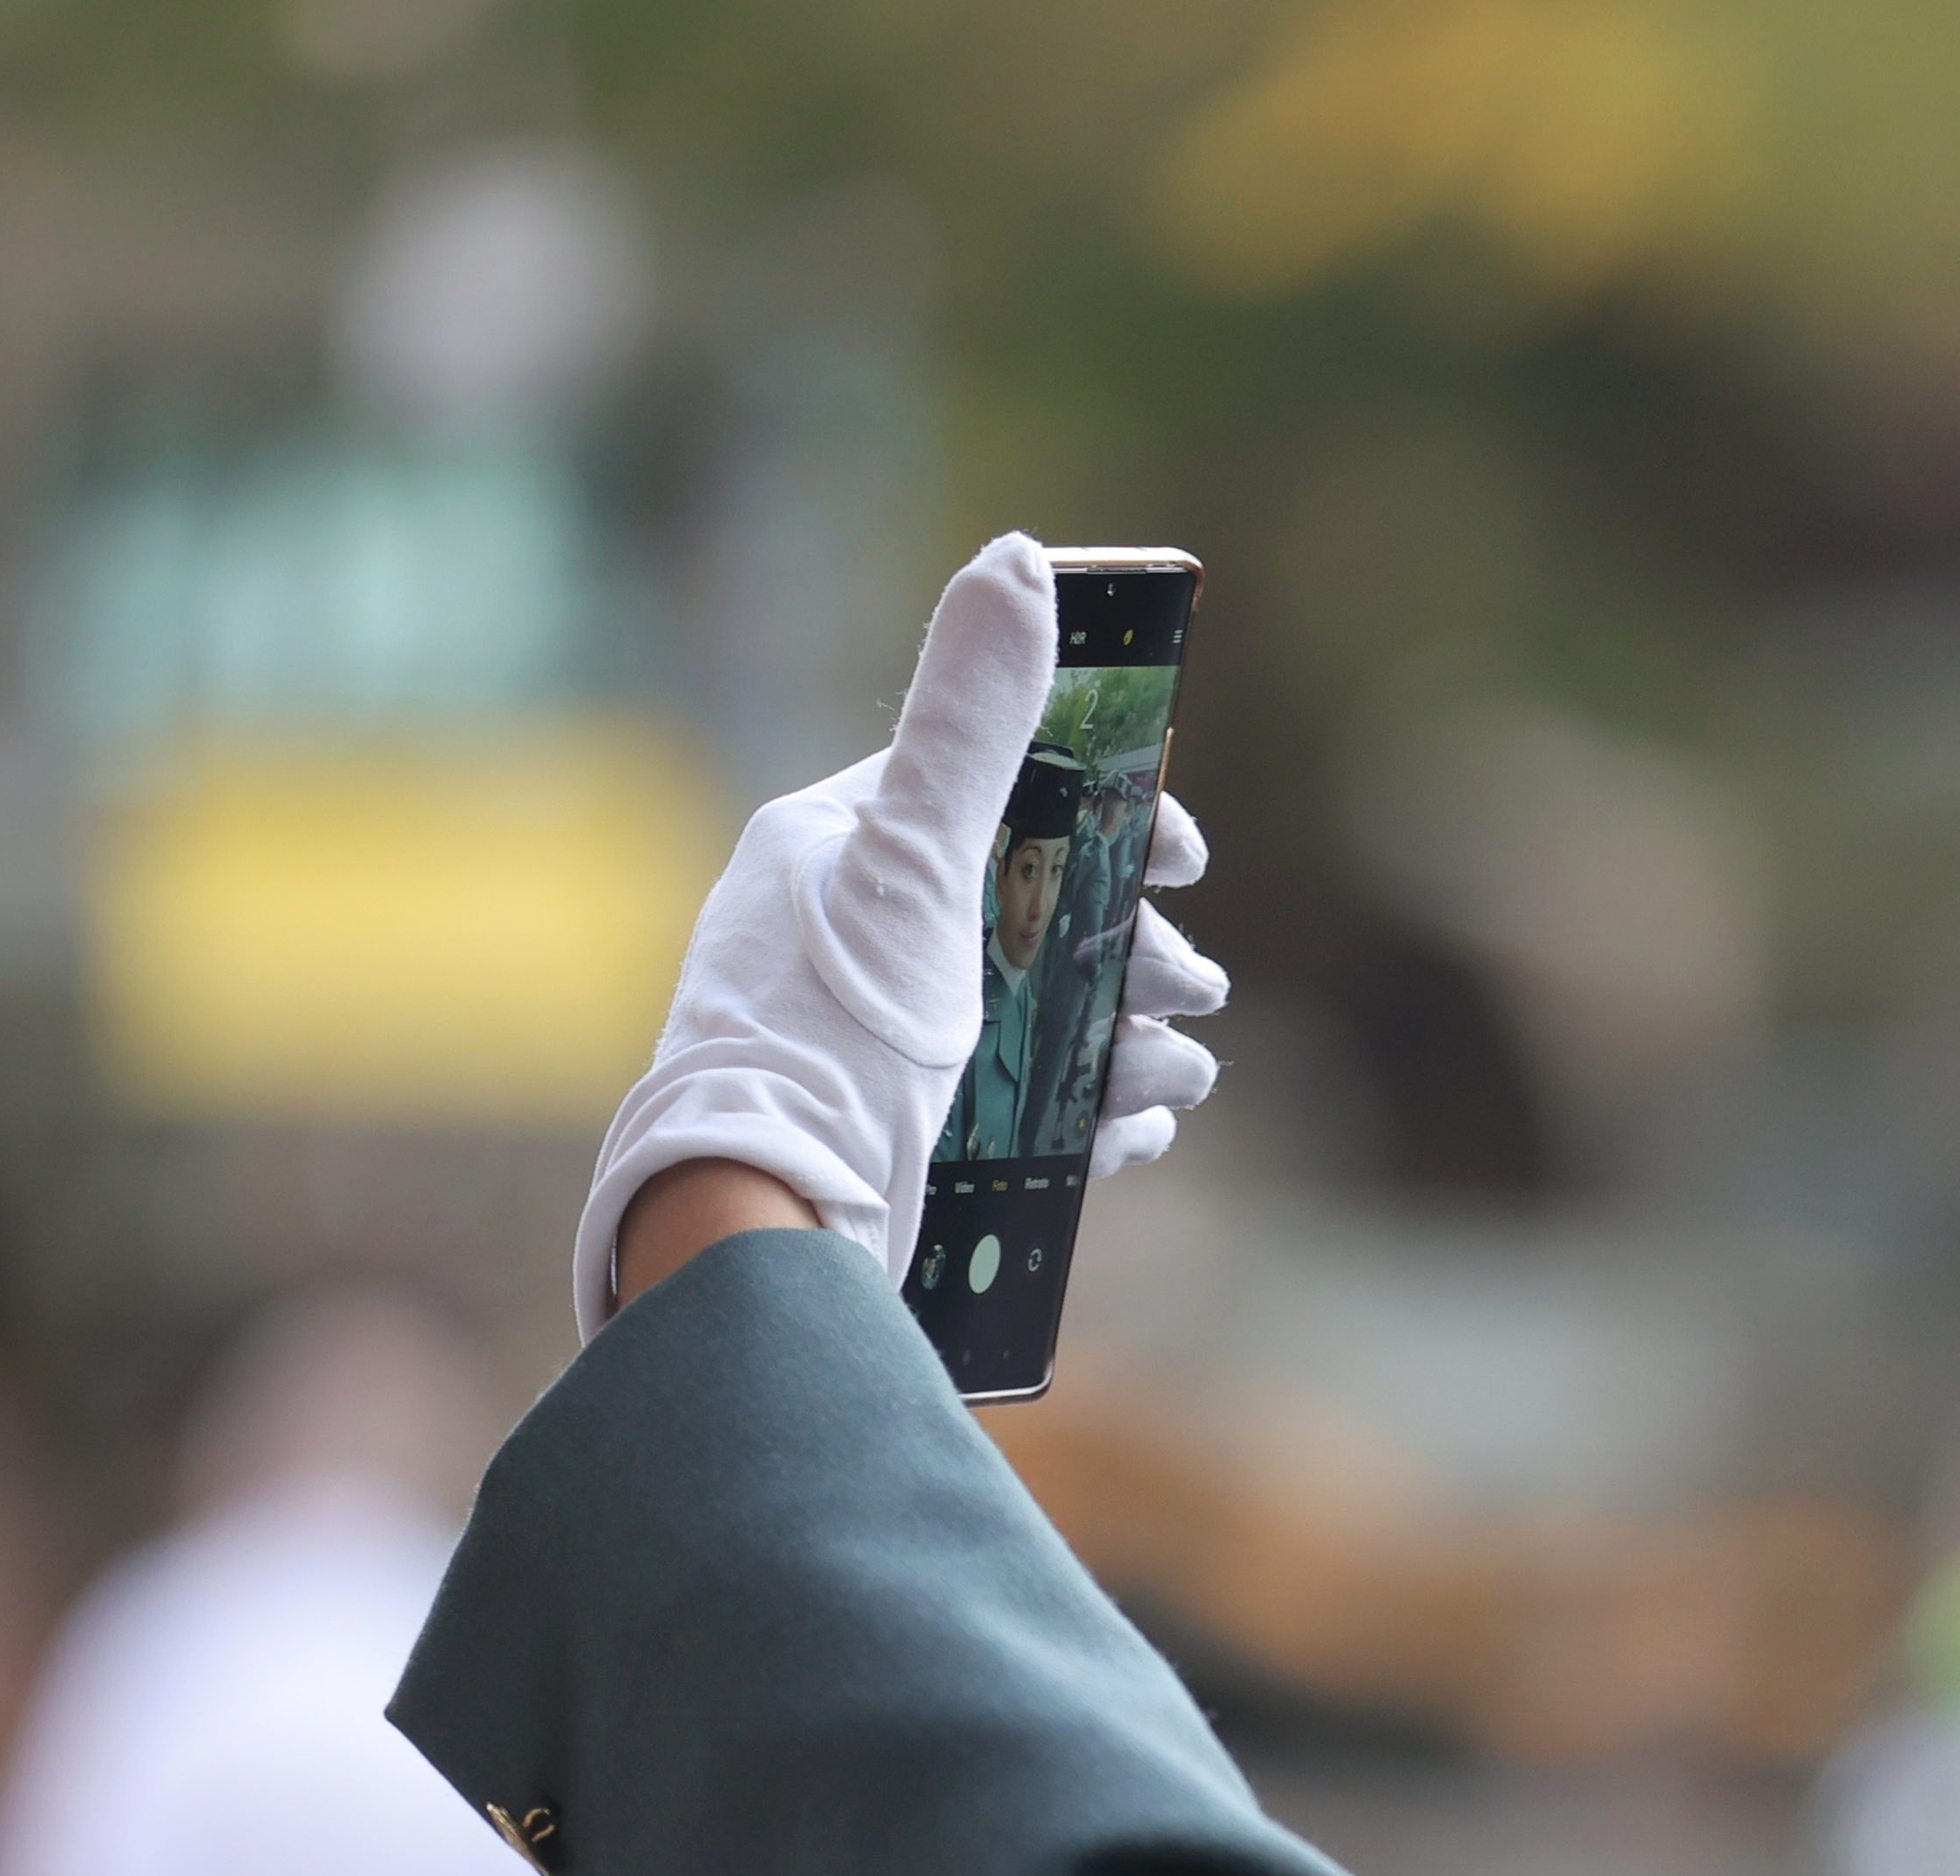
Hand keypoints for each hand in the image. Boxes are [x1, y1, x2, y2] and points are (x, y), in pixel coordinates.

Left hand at [571, 534, 1230, 1333]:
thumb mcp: (915, 864)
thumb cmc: (832, 1037)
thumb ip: (971, 720)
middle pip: (1039, 909)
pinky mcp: (903, 1130)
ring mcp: (877, 1036)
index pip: (997, 792)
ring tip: (1176, 1074)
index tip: (1187, 857)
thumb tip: (1016, 562)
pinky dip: (1094, 1110)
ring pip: (1044, 1011)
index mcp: (838, 848)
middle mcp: (851, 932)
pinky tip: (1135, 1127)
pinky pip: (1023, 1104)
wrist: (768, 1229)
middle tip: (1191, 985)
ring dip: (1133, 1035)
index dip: (1112, 814)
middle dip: (1137, 946)